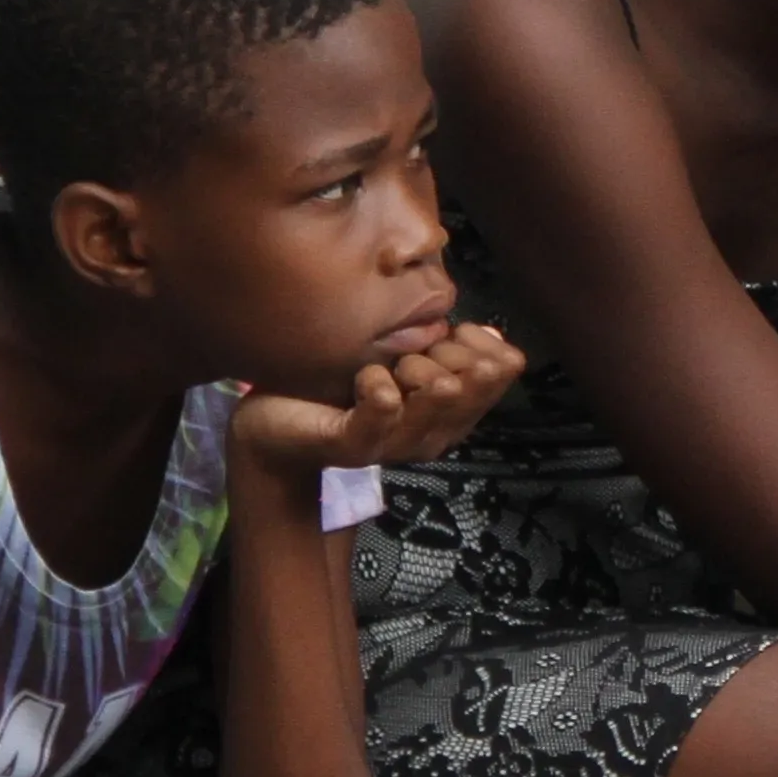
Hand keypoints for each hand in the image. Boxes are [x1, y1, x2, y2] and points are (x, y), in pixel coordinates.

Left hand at [231, 327, 522, 486]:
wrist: (273, 430)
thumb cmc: (339, 388)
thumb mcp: (402, 363)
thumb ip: (448, 354)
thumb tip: (494, 334)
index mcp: (453, 414)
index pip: (504, 369)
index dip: (482, 341)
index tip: (451, 332)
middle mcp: (434, 434)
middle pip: (477, 379)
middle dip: (449, 350)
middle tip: (411, 354)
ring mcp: (395, 443)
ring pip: (440, 391)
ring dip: (415, 365)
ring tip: (389, 366)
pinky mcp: (355, 444)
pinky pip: (384, 406)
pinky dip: (375, 383)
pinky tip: (363, 378)